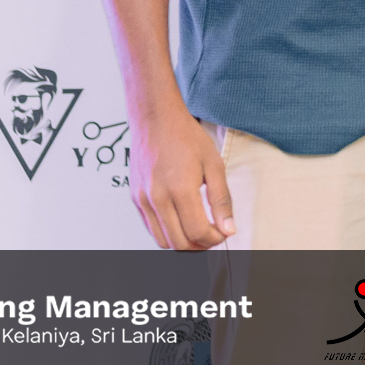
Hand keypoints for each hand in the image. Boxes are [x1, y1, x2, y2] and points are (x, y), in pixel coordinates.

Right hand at [130, 107, 235, 249]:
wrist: (156, 119)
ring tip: (198, 231)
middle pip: (179, 243)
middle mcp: (157, 198)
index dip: (214, 239)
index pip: (198, 232)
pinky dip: (167, 233)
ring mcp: (143, 199)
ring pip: (162, 240)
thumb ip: (221, 199)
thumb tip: (229, 229)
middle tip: (213, 236)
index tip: (223, 233)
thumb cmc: (186, 136)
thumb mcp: (214, 164)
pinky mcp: (135, 198)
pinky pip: (150, 228)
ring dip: (182, 243)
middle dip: (200, 246)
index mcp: (180, 189)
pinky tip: (181, 221)